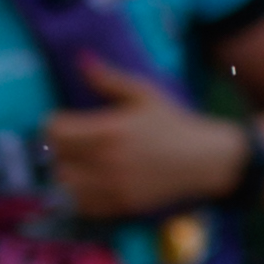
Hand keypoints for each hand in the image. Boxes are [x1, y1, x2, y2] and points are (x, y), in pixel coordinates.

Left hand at [42, 64, 246, 222]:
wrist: (210, 160)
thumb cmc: (176, 123)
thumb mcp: (145, 94)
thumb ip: (109, 78)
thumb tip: (80, 58)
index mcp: (110, 129)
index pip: (54, 130)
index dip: (54, 124)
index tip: (65, 122)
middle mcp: (108, 160)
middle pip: (55, 158)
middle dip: (58, 149)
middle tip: (70, 144)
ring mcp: (115, 185)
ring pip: (64, 184)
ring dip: (65, 173)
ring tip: (76, 165)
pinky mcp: (123, 204)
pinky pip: (82, 205)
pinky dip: (78, 195)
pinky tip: (89, 184)